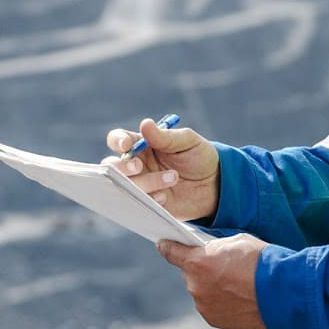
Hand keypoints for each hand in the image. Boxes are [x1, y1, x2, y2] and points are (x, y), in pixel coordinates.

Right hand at [103, 117, 218, 222]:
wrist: (215, 184)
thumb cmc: (198, 156)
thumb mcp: (187, 141)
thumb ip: (165, 136)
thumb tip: (145, 124)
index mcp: (141, 145)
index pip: (118, 140)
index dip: (117, 141)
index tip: (126, 144)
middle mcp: (136, 165)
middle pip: (112, 166)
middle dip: (122, 167)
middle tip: (139, 166)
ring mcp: (141, 186)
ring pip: (126, 186)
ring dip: (145, 182)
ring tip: (173, 177)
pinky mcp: (148, 204)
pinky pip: (138, 204)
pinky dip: (150, 199)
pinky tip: (165, 196)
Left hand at [157, 233, 265, 328]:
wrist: (281, 293)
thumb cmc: (262, 263)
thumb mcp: (237, 242)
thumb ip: (216, 247)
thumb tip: (209, 251)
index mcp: (197, 262)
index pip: (171, 252)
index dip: (167, 247)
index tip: (162, 244)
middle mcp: (195, 285)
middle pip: (191, 273)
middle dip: (203, 269)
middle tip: (224, 267)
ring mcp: (203, 305)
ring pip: (201, 291)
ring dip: (212, 287)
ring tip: (236, 284)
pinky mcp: (214, 320)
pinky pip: (211, 306)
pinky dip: (221, 302)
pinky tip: (238, 297)